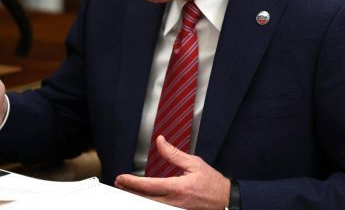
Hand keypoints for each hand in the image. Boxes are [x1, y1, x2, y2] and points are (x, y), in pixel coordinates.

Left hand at [115, 135, 230, 209]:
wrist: (225, 200)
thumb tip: (161, 142)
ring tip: (127, 189)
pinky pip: (159, 208)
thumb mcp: (194, 163)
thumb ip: (174, 154)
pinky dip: (148, 202)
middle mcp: (174, 202)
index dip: (132, 182)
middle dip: (129, 191)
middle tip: (119, 183)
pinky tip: (143, 198)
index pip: (149, 185)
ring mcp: (175, 209)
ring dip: (137, 197)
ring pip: (150, 205)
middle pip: (144, 198)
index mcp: (178, 187)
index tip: (122, 177)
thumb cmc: (212, 183)